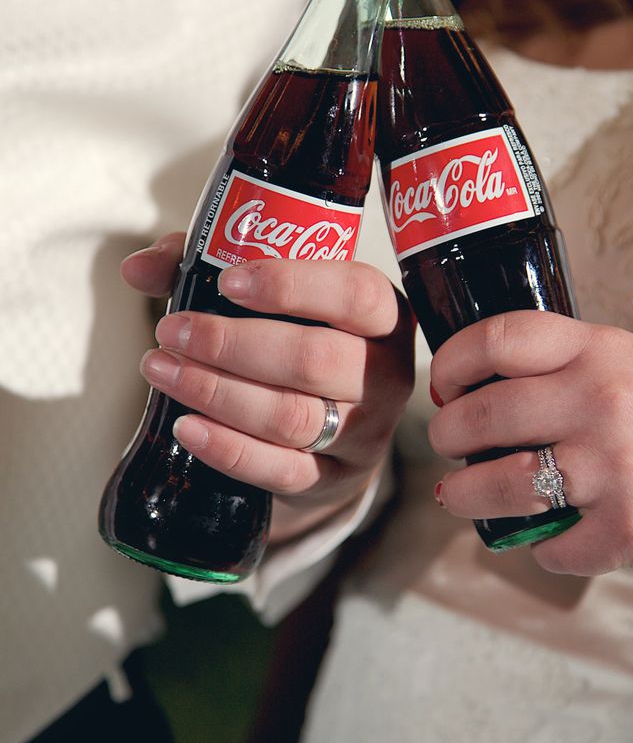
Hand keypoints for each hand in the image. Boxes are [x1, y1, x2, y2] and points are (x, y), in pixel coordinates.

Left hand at [121, 234, 414, 543]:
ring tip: (162, 370)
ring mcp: (366, 432)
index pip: (354, 294)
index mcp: (384, 314)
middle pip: (315, 360)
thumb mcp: (272, 293)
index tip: (227, 283)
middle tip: (173, 331)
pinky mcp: (335, 478)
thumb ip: (209, 264)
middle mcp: (386, 373)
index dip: (291, 286)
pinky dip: (228, 449)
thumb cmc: (299, 338)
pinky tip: (185, 426)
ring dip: (217, 393)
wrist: (335, 426)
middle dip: (231, 345)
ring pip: (292, 417)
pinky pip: (281, 470)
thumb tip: (137, 268)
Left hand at [428, 310, 632, 575]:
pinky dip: (542, 548)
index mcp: (601, 353)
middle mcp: (602, 403)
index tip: (443, 384)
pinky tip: (552, 536)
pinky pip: (550, 548)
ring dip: (464, 494)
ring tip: (458, 493)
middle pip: (483, 416)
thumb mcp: (632, 364)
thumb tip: (476, 391)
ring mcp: (614, 469)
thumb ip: (564, 369)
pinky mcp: (627, 531)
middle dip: (447, 433)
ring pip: (499, 486)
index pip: (500, 339)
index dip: (452, 361)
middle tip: (446, 442)